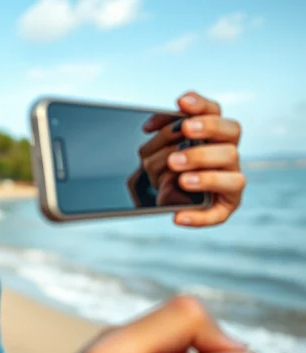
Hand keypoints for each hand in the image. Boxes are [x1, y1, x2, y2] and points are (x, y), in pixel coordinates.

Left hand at [141, 92, 245, 226]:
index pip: (215, 111)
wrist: (165, 193)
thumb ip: (160, 133)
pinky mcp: (224, 206)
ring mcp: (230, 180)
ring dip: (206, 177)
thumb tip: (151, 127)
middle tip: (178, 152)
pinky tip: (177, 217)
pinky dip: (197, 217)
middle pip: (231, 138)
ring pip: (233, 177)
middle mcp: (227, 153)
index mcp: (213, 133)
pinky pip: (217, 214)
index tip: (181, 103)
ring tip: (181, 179)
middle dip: (205, 139)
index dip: (200, 106)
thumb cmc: (166, 164)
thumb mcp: (158, 146)